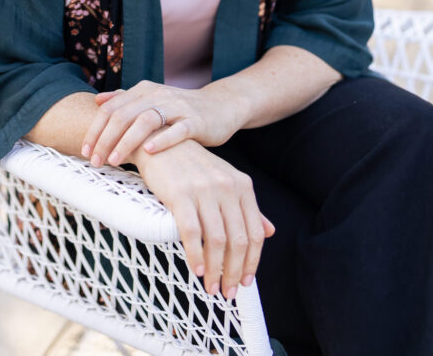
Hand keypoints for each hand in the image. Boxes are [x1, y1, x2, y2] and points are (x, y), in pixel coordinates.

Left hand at [81, 80, 245, 167]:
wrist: (220, 106)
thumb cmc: (180, 110)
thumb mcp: (152, 100)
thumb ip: (126, 99)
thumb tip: (98, 100)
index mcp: (144, 91)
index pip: (111, 109)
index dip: (95, 129)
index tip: (85, 151)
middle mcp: (158, 96)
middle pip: (124, 115)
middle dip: (106, 139)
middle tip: (95, 161)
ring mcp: (177, 107)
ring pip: (146, 120)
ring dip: (127, 141)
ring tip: (116, 161)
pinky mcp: (196, 121)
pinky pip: (177, 130)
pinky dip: (162, 139)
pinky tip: (149, 151)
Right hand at [132, 138, 275, 299]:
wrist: (161, 140)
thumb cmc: (193, 165)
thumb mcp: (225, 180)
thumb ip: (248, 207)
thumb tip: (270, 231)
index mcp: (242, 185)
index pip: (255, 232)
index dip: (253, 261)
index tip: (247, 281)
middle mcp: (227, 187)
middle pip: (238, 240)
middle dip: (235, 272)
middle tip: (228, 292)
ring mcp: (204, 190)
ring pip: (217, 240)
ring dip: (215, 270)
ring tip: (211, 286)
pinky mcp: (181, 195)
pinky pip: (193, 233)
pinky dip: (195, 256)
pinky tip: (196, 269)